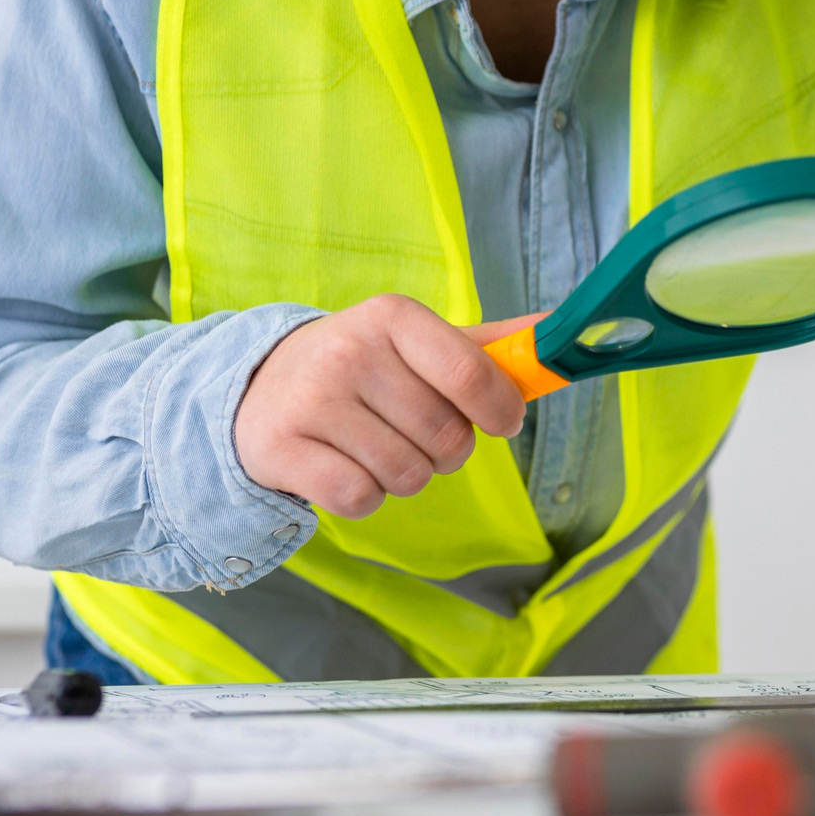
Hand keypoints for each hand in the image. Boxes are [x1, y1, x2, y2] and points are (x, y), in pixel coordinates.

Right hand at [235, 296, 536, 518]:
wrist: (256, 389)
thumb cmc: (362, 370)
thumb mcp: (419, 345)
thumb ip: (490, 347)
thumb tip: (558, 334)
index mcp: (392, 316)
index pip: (470, 372)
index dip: (501, 409)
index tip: (503, 423)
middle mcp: (349, 351)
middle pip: (446, 436)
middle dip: (445, 451)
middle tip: (413, 433)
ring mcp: (311, 400)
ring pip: (407, 474)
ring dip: (404, 475)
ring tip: (373, 446)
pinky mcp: (280, 448)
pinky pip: (360, 499)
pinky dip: (364, 497)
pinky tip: (342, 466)